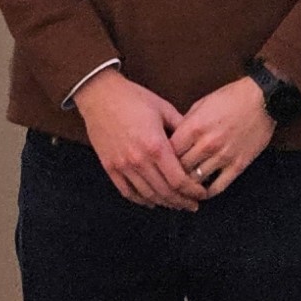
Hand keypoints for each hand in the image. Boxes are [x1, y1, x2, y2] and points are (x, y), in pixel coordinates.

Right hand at [77, 69, 202, 209]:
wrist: (99, 95)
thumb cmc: (132, 98)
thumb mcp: (163, 108)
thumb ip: (181, 127)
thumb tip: (196, 141)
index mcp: (156, 146)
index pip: (178, 180)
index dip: (192, 191)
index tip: (201, 194)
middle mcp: (139, 160)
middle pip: (165, 192)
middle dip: (182, 202)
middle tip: (192, 205)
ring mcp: (123, 166)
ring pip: (147, 195)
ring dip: (164, 203)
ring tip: (175, 204)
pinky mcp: (110, 167)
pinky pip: (127, 192)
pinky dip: (141, 200)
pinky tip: (151, 201)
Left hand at [169, 78, 278, 200]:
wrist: (263, 99)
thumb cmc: (232, 97)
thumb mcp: (202, 103)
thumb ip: (186, 123)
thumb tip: (174, 139)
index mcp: (194, 127)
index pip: (169, 151)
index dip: (163, 157)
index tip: (162, 160)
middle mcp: (207, 144)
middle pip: (180, 168)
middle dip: (173, 172)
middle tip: (169, 176)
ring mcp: (223, 156)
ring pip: (196, 180)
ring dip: (188, 184)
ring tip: (183, 186)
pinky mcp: (238, 165)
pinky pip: (218, 186)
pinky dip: (207, 192)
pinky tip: (202, 191)